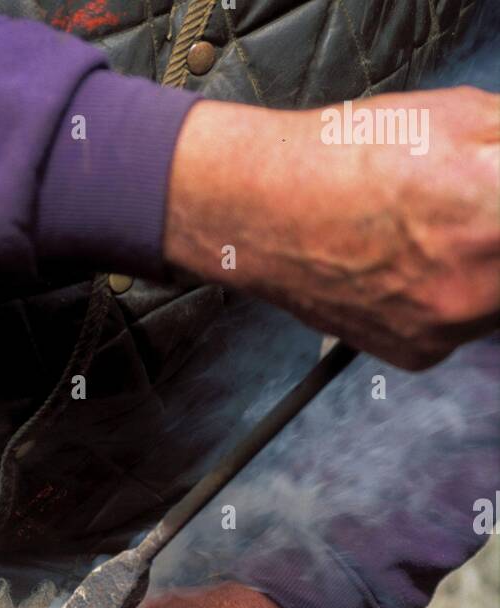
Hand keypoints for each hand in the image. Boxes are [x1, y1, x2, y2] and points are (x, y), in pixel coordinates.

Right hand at [165, 86, 499, 369]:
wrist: (268, 213)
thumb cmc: (348, 160)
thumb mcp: (460, 116)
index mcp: (498, 219)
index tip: (490, 193)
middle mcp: (480, 287)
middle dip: (494, 236)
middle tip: (465, 213)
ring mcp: (448, 328)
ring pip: (495, 299)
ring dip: (483, 269)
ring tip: (435, 234)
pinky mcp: (419, 353)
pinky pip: (458, 326)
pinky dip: (445, 298)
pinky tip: (411, 266)